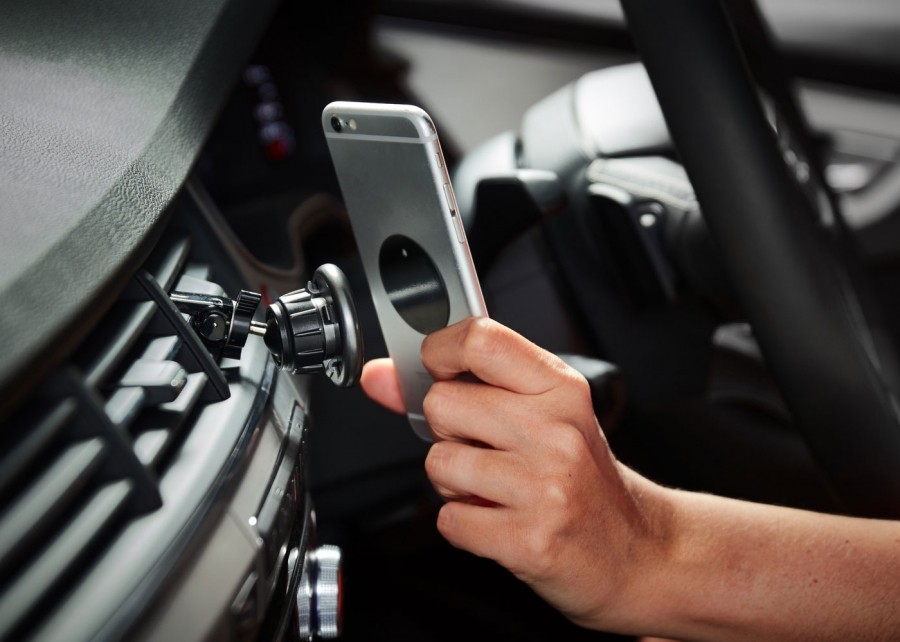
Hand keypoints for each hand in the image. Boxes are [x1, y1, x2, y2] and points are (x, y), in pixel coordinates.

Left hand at [362, 318, 670, 630]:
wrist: (637, 552)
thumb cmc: (583, 480)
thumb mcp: (539, 417)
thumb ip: (460, 388)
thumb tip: (380, 375)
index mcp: (560, 390)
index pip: (480, 340)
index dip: (439, 352)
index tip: (436, 370)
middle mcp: (556, 432)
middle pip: (442, 404)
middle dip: (448, 432)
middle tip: (485, 449)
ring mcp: (545, 487)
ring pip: (439, 463)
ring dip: (454, 484)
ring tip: (496, 489)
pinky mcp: (530, 540)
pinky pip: (448, 520)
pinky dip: (463, 524)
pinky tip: (499, 520)